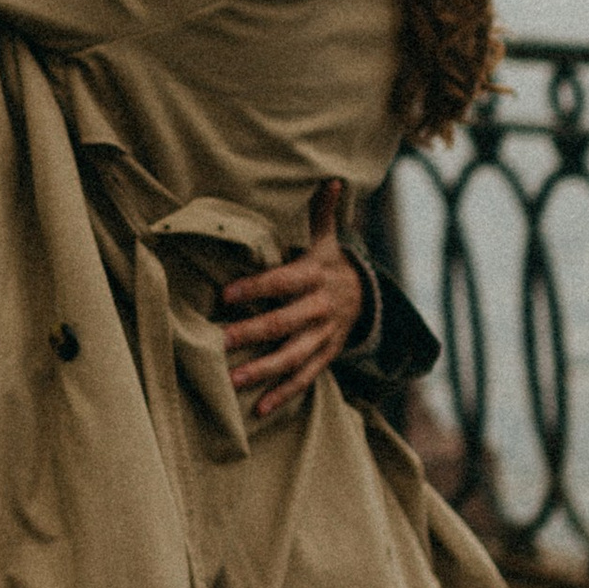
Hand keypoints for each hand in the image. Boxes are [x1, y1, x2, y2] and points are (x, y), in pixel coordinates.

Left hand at [219, 181, 360, 421]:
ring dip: (263, 370)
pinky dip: (283, 395)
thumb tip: (331, 178)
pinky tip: (259, 409)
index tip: (226, 294)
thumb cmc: (328, 264)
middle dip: (252, 332)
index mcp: (315, 276)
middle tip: (220, 341)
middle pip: (285, 323)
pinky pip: (305, 379)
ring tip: (234, 380)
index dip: (256, 287)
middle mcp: (320, 308)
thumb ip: (321, 211)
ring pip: (293, 356)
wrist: (368, 299)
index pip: (283, 282)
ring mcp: (324, 336)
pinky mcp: (325, 357)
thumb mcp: (326, 238)